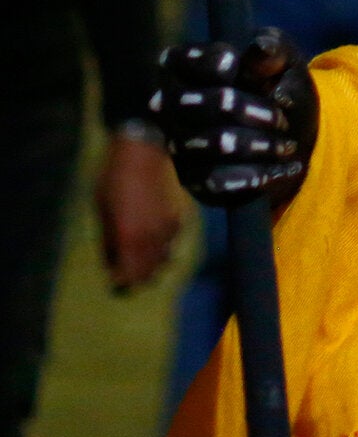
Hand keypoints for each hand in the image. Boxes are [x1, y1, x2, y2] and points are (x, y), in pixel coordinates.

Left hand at [94, 132, 184, 289]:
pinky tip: (155, 241)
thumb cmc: (113, 181)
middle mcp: (152, 238)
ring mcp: (167, 228)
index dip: (120, 283)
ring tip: (139, 259)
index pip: (129, 276)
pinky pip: (172, 243)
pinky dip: (164, 248)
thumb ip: (108, 242)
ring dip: (152, 264)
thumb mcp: (101, 213)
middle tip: (124, 272)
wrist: (142, 153)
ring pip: (164, 260)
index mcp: (129, 239)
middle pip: (149, 273)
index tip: (113, 280)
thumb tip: (110, 266)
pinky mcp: (176, 217)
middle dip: (137, 277)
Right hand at [151, 30, 317, 207]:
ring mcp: (180, 144)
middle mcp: (174, 108)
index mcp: (191, 68)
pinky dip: (260, 173)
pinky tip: (287, 167)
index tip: (232, 63)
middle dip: (245, 108)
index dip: (202, 61)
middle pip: (199, 103)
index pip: (175, 60)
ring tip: (288, 145)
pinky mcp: (193, 179)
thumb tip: (261, 49)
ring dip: (260, 144)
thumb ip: (273, 51)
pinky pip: (220, 180)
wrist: (294, 133)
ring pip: (215, 142)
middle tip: (281, 118)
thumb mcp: (286, 60)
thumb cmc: (281, 83)